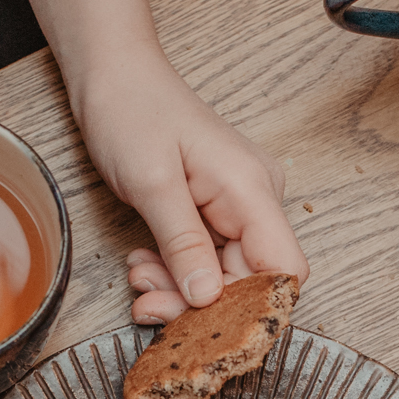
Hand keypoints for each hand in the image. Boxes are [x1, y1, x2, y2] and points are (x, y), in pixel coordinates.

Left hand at [67, 51, 308, 324]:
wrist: (115, 75)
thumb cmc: (132, 111)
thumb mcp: (152, 183)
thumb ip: (183, 243)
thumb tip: (207, 298)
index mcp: (251, 189)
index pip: (283, 269)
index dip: (251, 306)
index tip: (203, 323)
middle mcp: (256, 199)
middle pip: (250, 279)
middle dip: (199, 301)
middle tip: (148, 303)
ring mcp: (237, 205)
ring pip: (224, 274)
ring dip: (179, 287)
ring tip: (139, 276)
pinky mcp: (216, 210)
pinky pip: (207, 257)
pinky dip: (176, 269)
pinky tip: (146, 263)